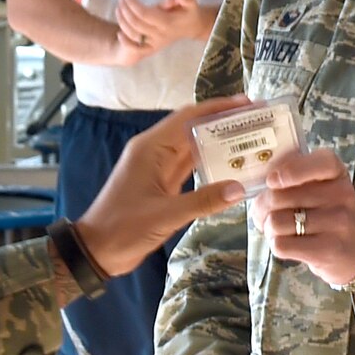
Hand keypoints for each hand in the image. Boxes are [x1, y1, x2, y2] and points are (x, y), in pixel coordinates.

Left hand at [73, 98, 249, 274]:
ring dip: (219, 141)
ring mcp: (157, 167)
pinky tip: (232, 164)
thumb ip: (202, 201)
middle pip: (194, 128)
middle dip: (224, 122)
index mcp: (150, 148)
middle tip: (258, 120)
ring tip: (252, 137)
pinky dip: (210, 162)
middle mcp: (154, 151)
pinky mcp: (161, 183)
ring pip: (194, 146)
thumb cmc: (123, 228)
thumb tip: (240, 188)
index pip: (189, 117)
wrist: (96, 251)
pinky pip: (190, 165)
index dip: (218, 108)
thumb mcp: (164, 215)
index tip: (248, 103)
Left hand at [115, 0, 206, 52]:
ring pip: (133, 34)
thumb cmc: (188, 11)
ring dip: (122, 21)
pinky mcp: (151, 48)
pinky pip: (135, 48)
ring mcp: (155, 43)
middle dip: (125, 9)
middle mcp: (160, 35)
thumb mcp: (190, 2)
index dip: (132, 3)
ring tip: (119, 7)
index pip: (145, 14)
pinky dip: (125, 42)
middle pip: (136, 23)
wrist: (191, 28)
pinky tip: (119, 32)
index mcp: (168, 23)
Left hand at [250, 148, 354, 292]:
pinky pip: (282, 245)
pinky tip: (287, 242)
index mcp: (337, 172)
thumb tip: (264, 179)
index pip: (320, 163)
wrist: (354, 250)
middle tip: (266, 212)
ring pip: (277, 222)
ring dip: (268, 228)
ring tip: (278, 229)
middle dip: (263, 206)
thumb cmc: (325, 212)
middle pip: (279, 196)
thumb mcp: (318, 186)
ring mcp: (339, 223)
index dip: (291, 171)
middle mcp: (342, 195)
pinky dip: (275, 244)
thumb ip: (292, 174)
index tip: (272, 181)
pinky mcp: (329, 250)